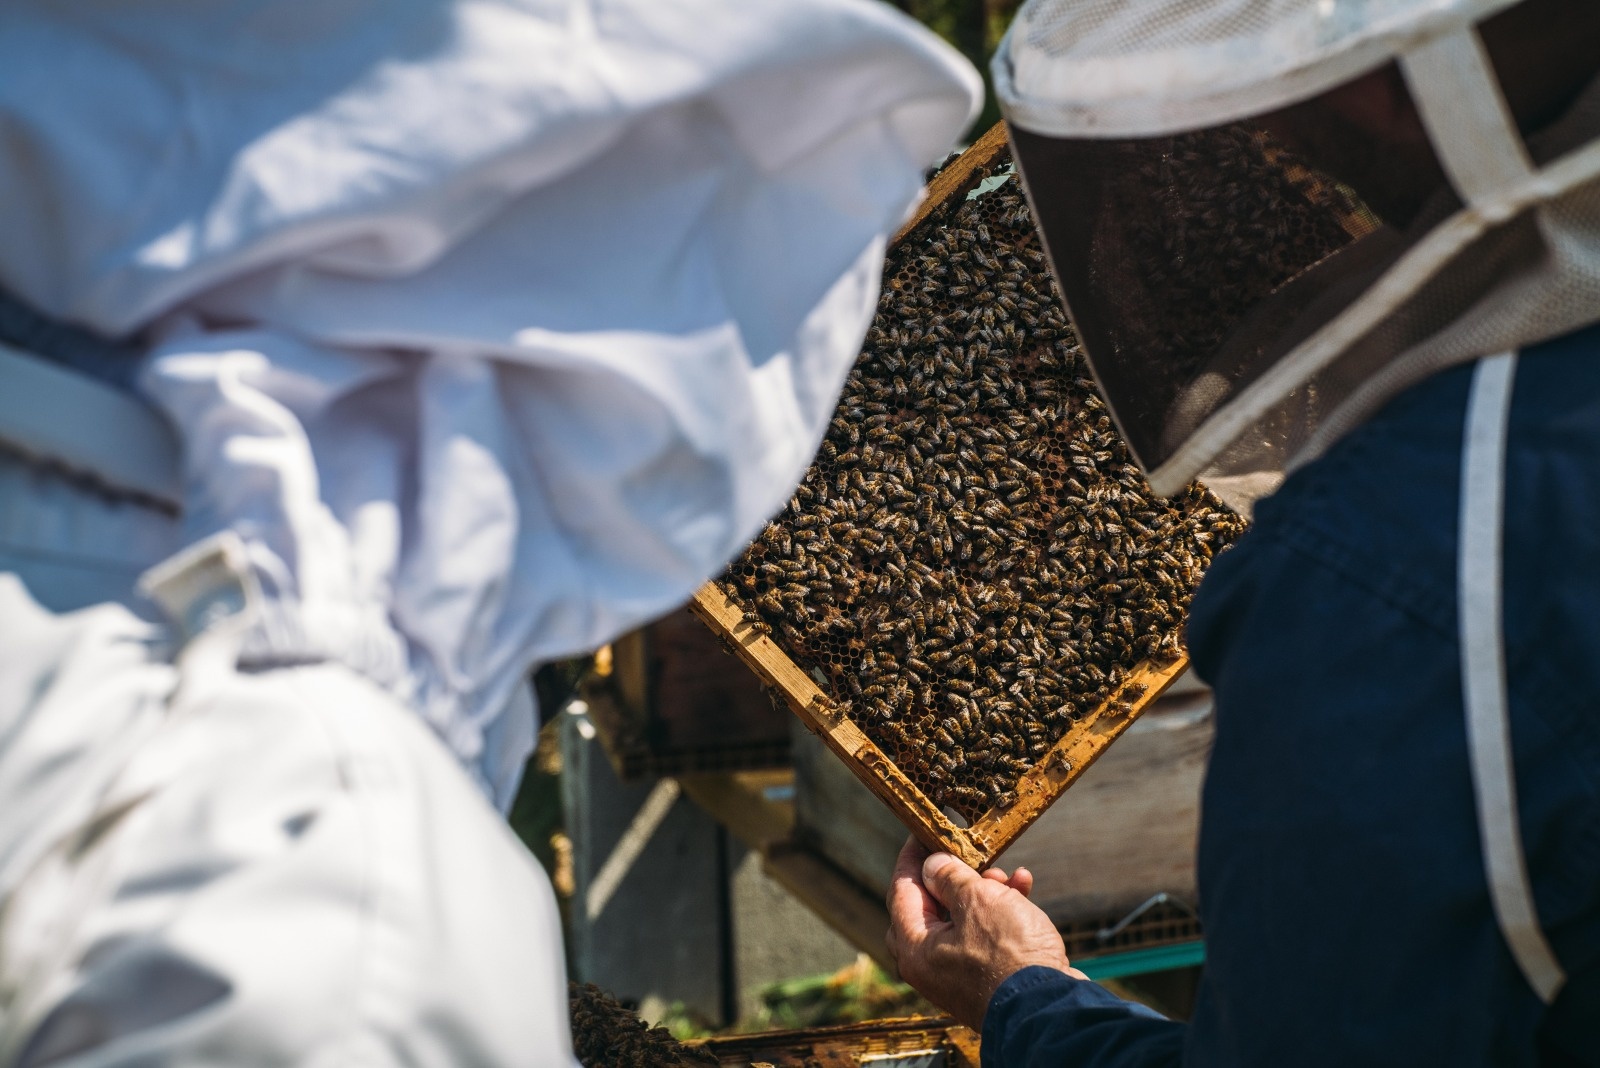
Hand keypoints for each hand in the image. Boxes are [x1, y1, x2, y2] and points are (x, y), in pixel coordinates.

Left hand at [885, 836, 1081, 1030]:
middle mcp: (930, 966)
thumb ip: (950, 877)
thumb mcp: (979, 901)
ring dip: (982, 891)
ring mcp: (958, 976)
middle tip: (965, 855)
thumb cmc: (1010, 957)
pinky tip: (1023, 888)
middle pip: (929, 908)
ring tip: (1005, 873)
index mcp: (916, 949)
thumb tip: (932, 866)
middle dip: (952, 877)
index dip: (911, 858)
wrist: (1052, 1009)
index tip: (920, 833)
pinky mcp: (986, 980)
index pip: (901, 892)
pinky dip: (1000, 912)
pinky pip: (985, 936)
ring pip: (962, 919)